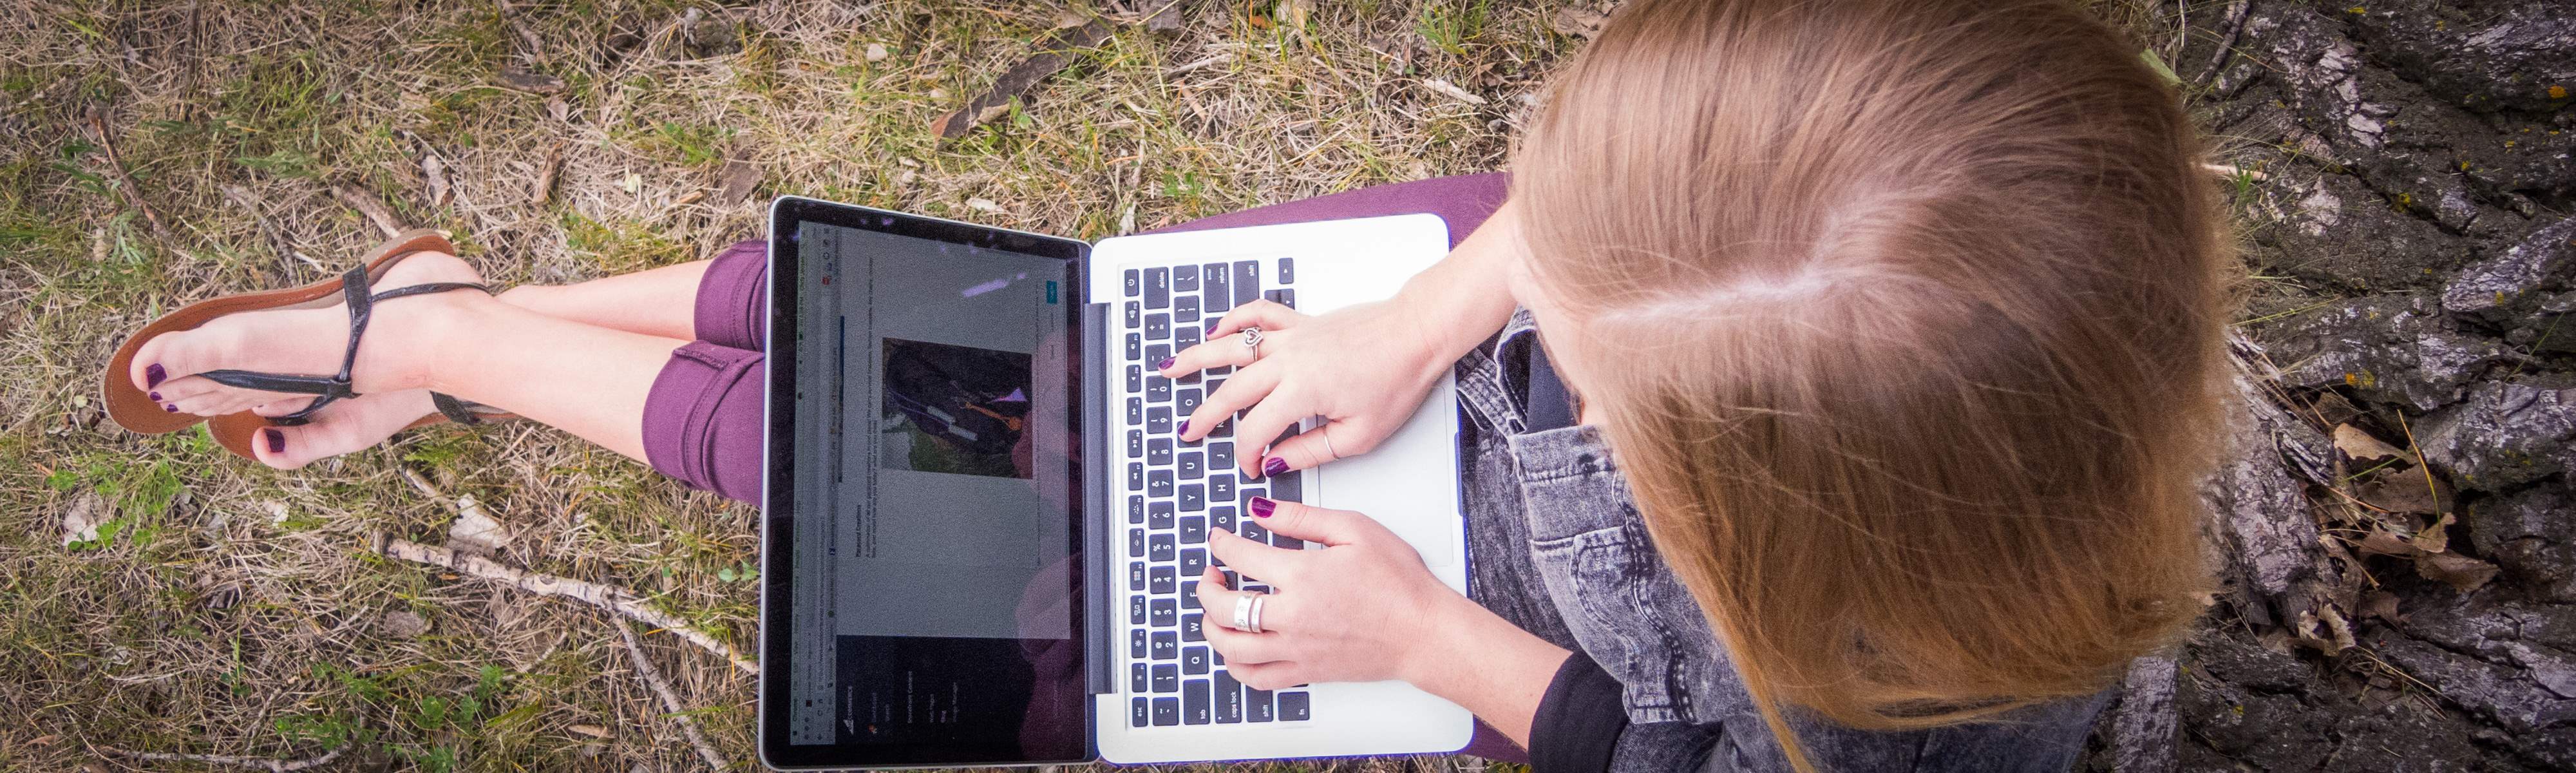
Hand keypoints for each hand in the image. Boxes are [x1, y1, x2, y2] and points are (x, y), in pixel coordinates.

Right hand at [1161, 298, 1455, 479]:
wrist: (1416, 335)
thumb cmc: (1396, 380)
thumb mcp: (1359, 435)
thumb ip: (1310, 451)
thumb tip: (1277, 462)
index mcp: (1301, 391)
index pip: (1256, 430)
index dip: (1248, 455)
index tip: (1253, 469)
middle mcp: (1289, 360)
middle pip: (1232, 390)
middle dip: (1206, 415)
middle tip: (1188, 433)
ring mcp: (1293, 336)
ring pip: (1232, 346)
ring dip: (1197, 357)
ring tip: (1169, 368)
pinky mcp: (1302, 321)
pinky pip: (1259, 314)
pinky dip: (1235, 319)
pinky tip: (1217, 330)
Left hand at [1190, 496, 1473, 688]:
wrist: (1422, 632)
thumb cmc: (1399, 582)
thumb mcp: (1355, 530)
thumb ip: (1302, 518)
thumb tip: (1260, 510)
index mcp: (1302, 575)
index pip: (1239, 556)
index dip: (1221, 543)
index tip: (1218, 538)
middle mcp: (1292, 616)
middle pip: (1223, 606)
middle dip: (1206, 586)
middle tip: (1211, 574)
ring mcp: (1296, 649)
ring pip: (1230, 646)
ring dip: (1211, 626)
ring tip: (1215, 611)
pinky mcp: (1305, 672)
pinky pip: (1255, 678)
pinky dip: (1235, 665)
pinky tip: (1235, 650)